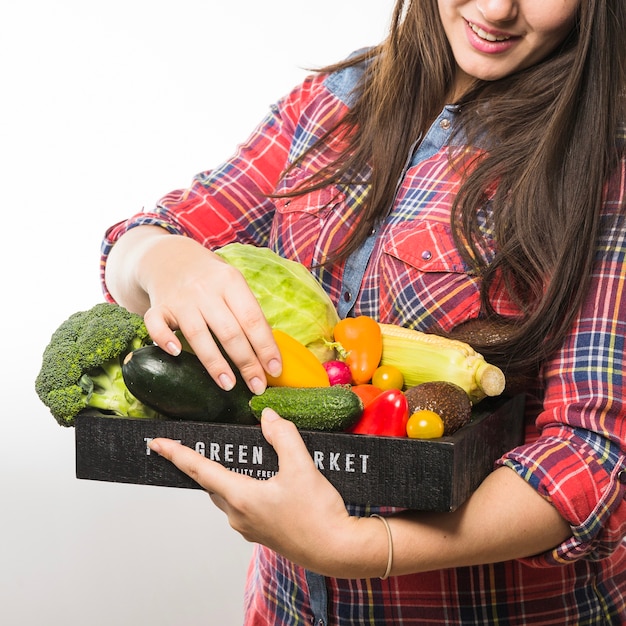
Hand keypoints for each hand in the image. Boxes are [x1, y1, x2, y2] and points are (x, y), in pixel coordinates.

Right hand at [105, 227, 281, 392]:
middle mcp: (205, 290)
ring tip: (229, 384)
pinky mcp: (157, 307)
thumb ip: (247, 311)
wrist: (168, 258)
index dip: (265, 346)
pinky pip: (156, 325)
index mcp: (230, 281)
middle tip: (257, 385)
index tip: (275, 370)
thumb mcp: (233, 284)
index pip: (252, 318)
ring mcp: (180, 299)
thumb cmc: (210, 279)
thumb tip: (268, 352)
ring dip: (215, 363)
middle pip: (229, 331)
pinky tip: (176, 353)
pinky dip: (165, 339)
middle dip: (246, 362)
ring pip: (198, 334)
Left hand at [148, 409, 386, 577]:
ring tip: (235, 458)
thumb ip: (283, 436)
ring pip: (227, 495)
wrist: (339, 551)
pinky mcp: (263, 532)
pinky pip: (242, 506)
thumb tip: (268, 417)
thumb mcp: (301, 467)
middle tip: (196, 445)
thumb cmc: (319, 514)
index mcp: (241, 497)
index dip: (177, 454)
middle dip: (201, 464)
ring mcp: (250, 527)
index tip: (157, 444)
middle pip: (212, 483)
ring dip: (225, 477)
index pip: (200, 471)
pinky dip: (242, 489)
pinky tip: (262, 481)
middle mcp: (239, 515)